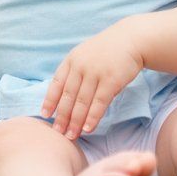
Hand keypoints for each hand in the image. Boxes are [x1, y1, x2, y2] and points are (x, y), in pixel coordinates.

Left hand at [41, 22, 145, 138]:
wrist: (131, 39)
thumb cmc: (107, 51)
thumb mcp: (85, 54)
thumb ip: (74, 72)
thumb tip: (64, 97)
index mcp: (71, 60)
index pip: (57, 83)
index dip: (50, 100)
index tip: (45, 115)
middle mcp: (81, 66)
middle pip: (68, 96)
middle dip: (62, 117)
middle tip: (58, 133)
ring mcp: (96, 73)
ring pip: (82, 102)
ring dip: (75, 122)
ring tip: (71, 136)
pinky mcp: (111, 80)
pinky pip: (99, 103)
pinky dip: (92, 118)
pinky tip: (87, 129)